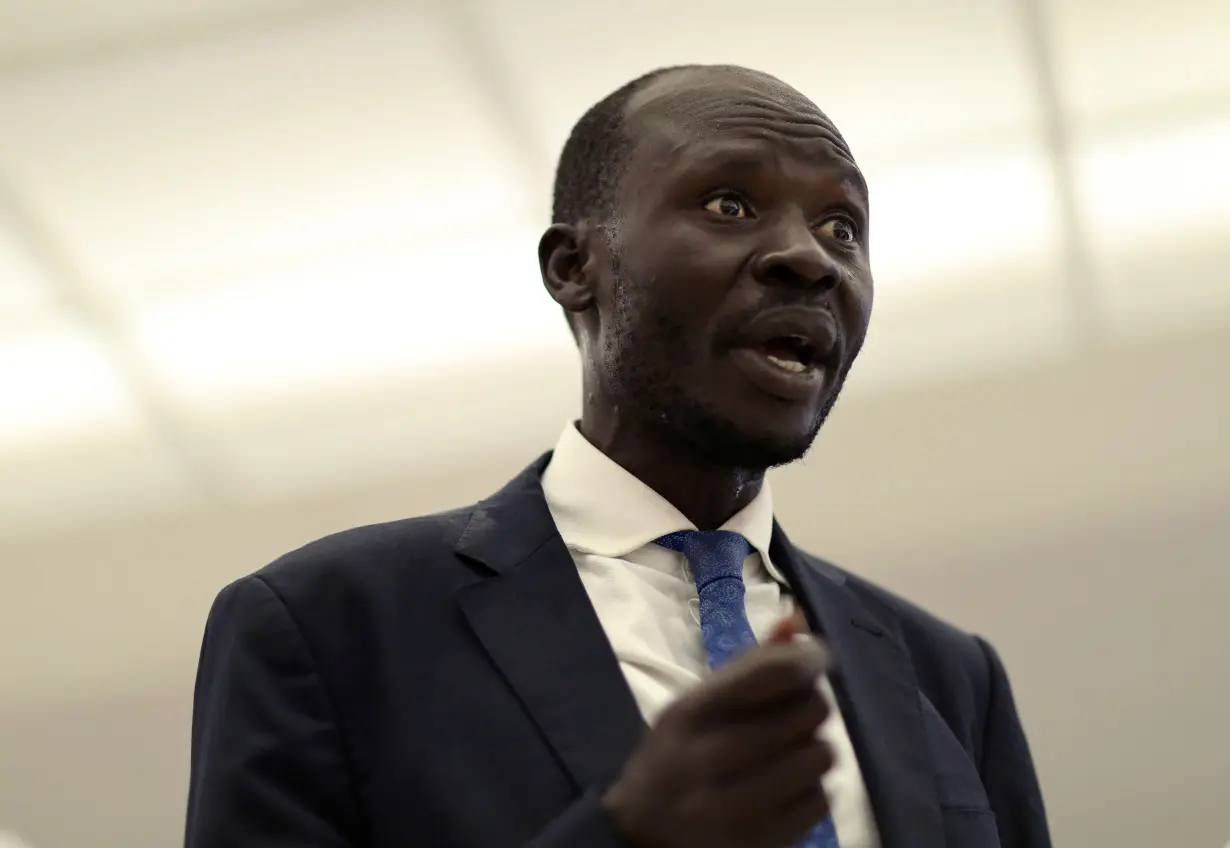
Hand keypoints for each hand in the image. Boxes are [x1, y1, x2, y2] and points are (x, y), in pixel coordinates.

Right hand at [602, 616, 833, 847]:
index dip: (805, 659)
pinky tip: (788, 788)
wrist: (643, 837)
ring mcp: (739, 805)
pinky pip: (820, 801)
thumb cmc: (674, 758)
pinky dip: (812, 790)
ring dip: (813, 749)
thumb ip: (746, 666)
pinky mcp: (763, 840)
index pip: (769, 673)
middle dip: (809, 706)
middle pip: (807, 711)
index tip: (814, 658)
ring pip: (819, 755)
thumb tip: (795, 622)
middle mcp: (712, 757)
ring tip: (790, 753)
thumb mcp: (694, 705)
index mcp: (691, 713)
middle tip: (793, 714)